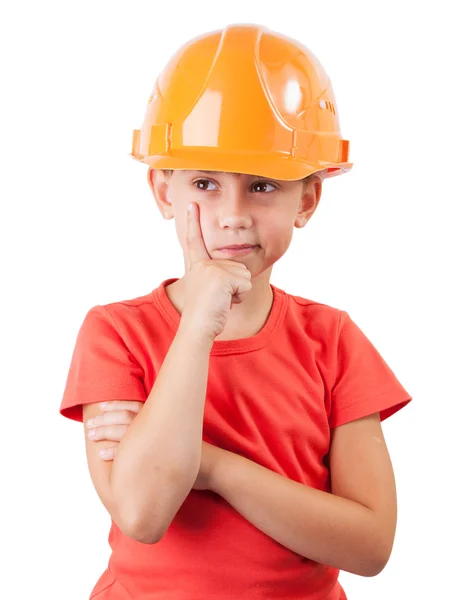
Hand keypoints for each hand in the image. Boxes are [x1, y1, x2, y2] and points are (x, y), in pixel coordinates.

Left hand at [89, 402, 222, 492]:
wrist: (213, 467)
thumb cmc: (194, 454)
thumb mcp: (177, 435)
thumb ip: (162, 429)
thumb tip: (148, 428)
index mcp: (162, 418)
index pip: (134, 406)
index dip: (117, 405)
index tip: (102, 406)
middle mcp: (158, 426)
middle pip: (125, 417)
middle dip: (105, 419)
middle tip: (90, 423)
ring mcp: (157, 441)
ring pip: (123, 432)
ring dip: (105, 433)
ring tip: (92, 436)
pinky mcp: (155, 457)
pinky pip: (128, 453)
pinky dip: (113, 452)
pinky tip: (101, 455)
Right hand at [181, 202, 251, 340]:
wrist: (198, 327)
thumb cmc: (205, 316)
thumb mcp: (210, 292)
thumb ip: (218, 279)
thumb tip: (241, 277)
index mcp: (198, 267)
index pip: (194, 242)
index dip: (192, 222)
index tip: (192, 204)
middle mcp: (203, 264)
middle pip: (237, 268)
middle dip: (235, 286)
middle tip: (218, 299)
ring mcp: (212, 269)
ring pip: (244, 276)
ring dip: (238, 292)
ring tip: (221, 301)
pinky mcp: (221, 276)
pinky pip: (246, 284)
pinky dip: (240, 296)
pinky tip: (225, 302)